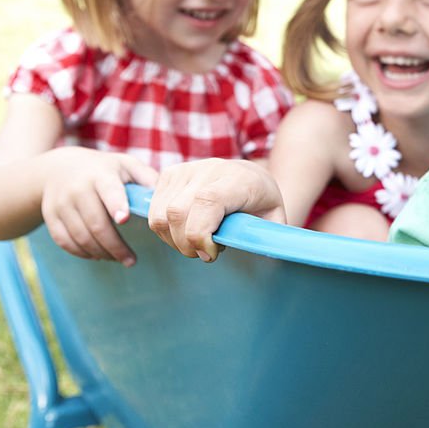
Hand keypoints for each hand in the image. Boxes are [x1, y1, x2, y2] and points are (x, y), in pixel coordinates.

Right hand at [40, 148, 158, 265]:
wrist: (59, 168)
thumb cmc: (104, 169)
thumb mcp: (125, 165)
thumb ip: (146, 177)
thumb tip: (166, 195)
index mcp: (100, 175)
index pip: (108, 191)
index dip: (115, 205)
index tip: (124, 219)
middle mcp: (77, 189)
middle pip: (96, 223)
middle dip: (115, 246)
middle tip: (132, 261)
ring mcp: (61, 204)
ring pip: (80, 236)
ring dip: (101, 253)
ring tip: (120, 259)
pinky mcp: (50, 216)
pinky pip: (65, 241)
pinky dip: (82, 252)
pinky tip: (99, 255)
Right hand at [148, 158, 285, 262]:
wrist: (250, 175)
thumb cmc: (262, 203)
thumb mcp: (274, 220)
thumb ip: (265, 238)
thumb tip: (260, 257)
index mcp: (238, 180)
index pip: (206, 201)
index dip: (201, 234)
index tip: (212, 253)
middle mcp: (209, 170)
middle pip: (177, 213)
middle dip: (187, 245)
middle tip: (206, 254)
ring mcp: (185, 170)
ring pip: (160, 216)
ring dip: (174, 241)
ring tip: (197, 242)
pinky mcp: (169, 174)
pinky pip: (154, 212)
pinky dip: (166, 231)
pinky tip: (186, 231)